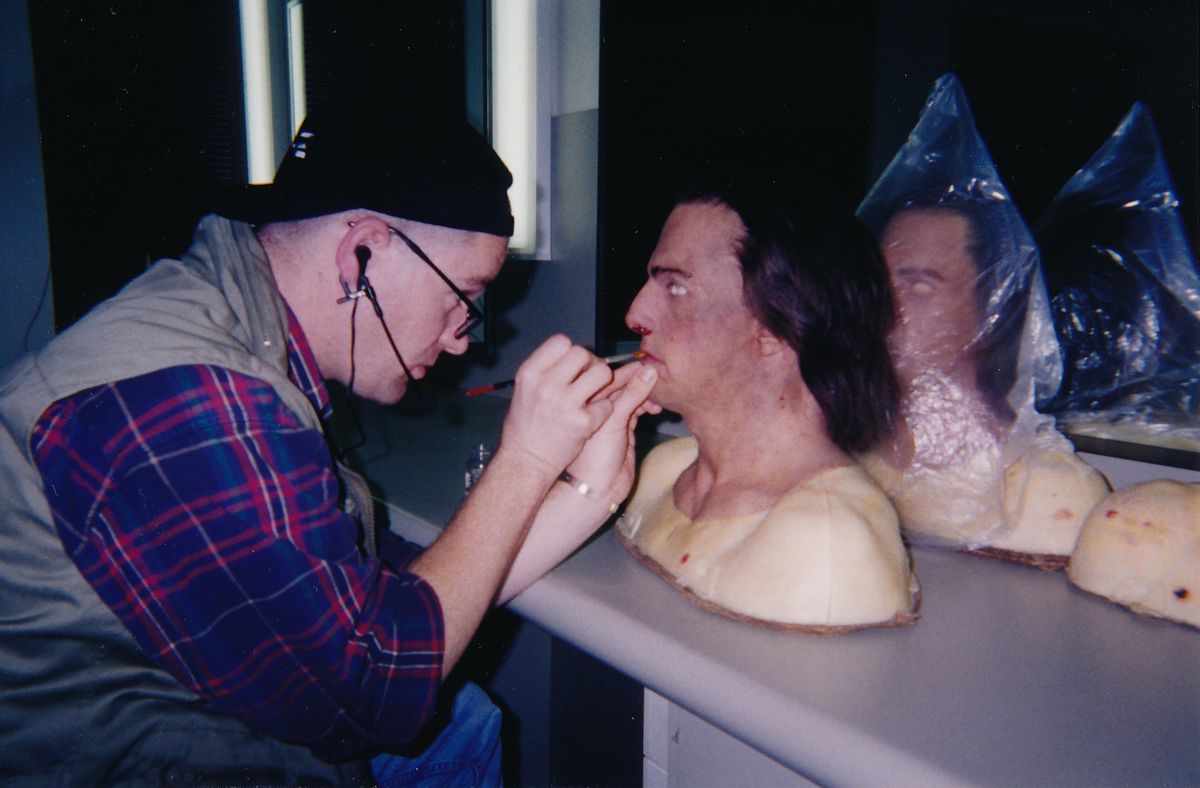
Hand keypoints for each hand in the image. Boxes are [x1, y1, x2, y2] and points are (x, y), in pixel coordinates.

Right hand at [498, 335, 617, 474]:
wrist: (526, 462)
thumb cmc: (525, 426)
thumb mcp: (524, 390)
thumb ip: (547, 371)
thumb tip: (574, 355)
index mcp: (529, 373)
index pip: (560, 341)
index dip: (571, 350)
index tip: (572, 365)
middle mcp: (546, 385)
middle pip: (582, 353)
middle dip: (590, 363)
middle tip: (588, 378)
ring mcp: (566, 404)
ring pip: (602, 373)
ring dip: (603, 381)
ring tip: (595, 393)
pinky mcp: (583, 422)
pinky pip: (607, 403)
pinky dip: (603, 410)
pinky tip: (592, 417)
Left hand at [565, 361, 659, 508]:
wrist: (598, 490)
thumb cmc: (595, 456)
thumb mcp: (613, 421)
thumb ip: (631, 395)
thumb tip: (649, 371)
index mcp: (589, 401)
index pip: (609, 377)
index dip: (629, 370)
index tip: (648, 364)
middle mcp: (600, 407)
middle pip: (623, 385)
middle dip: (640, 381)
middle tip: (659, 380)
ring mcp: (613, 418)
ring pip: (632, 397)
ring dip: (646, 395)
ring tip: (658, 399)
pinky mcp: (626, 429)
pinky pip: (638, 410)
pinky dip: (647, 406)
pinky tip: (656, 408)